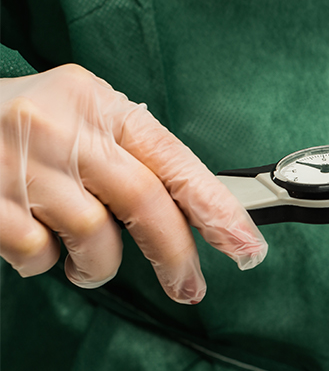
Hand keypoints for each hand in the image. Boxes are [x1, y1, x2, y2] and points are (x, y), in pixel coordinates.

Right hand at [0, 64, 267, 303]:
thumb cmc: (23, 126)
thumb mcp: (81, 118)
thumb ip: (129, 155)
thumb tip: (190, 213)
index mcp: (99, 104)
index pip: (173, 159)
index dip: (216, 207)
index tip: (244, 244)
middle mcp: (64, 130)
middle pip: (144, 202)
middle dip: (175, 253)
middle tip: (189, 285)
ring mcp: (23, 167)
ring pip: (94, 238)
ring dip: (100, 264)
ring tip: (88, 260)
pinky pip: (38, 255)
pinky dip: (47, 262)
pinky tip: (38, 241)